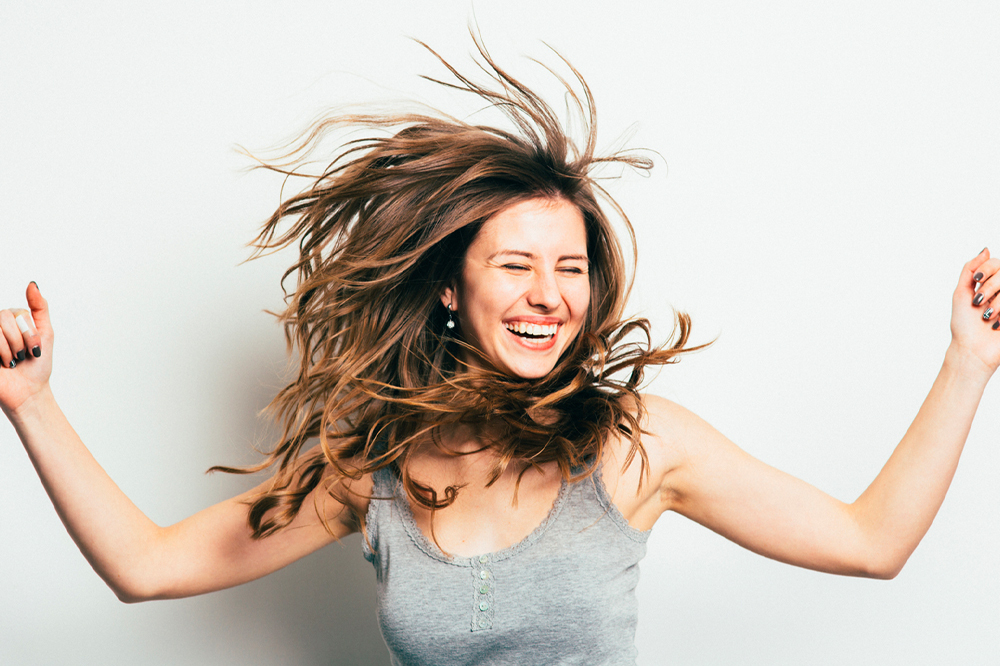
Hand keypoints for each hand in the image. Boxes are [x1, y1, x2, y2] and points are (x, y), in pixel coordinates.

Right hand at [0, 282, 52, 416]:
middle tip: (23, 357)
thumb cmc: (36, 366)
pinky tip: (2, 363)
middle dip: (20, 340)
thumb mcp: (45, 334)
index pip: (18, 312)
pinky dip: (0, 352)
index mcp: (10, 320)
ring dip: (9, 349)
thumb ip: (40, 308)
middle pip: (4, 316)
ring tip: (11, 362)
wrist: (27, 393)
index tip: (37, 351)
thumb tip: (32, 283)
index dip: (30, 332)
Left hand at [951, 248, 999, 373]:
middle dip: (991, 286)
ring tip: (988, 317)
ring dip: (998, 302)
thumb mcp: (961, 293)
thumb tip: (986, 249)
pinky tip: (997, 324)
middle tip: (978, 302)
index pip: (996, 263)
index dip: (987, 269)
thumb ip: (971, 269)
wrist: (973, 350)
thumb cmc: (964, 325)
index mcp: (990, 286)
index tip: (976, 282)